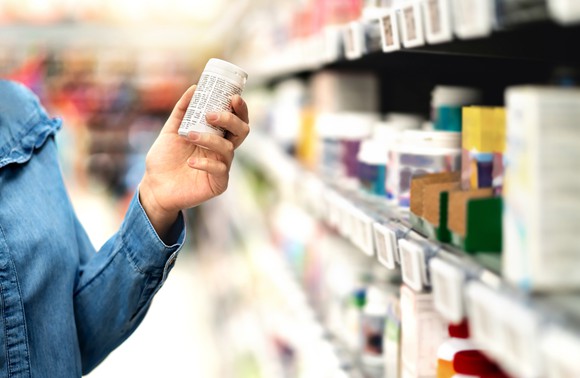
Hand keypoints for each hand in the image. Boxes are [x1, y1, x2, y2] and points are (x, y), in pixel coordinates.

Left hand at [139, 85, 249, 238]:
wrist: (154, 186)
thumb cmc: (164, 159)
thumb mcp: (171, 130)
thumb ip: (182, 110)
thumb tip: (194, 88)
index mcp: (216, 136)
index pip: (236, 120)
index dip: (240, 109)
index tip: (233, 97)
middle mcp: (222, 150)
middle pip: (241, 132)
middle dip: (231, 120)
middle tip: (211, 114)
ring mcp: (222, 167)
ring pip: (228, 149)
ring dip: (209, 139)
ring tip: (189, 135)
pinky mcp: (218, 183)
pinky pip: (220, 170)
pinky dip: (205, 163)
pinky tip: (190, 162)